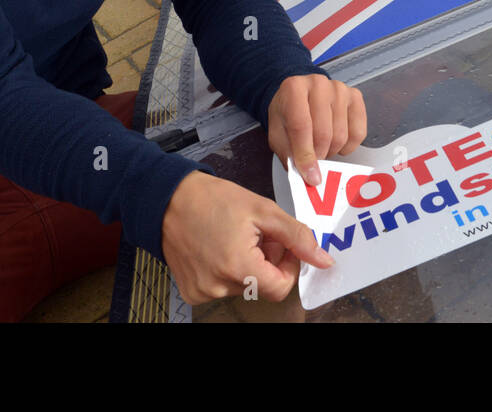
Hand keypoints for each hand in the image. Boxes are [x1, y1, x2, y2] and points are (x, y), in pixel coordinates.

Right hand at [160, 170, 332, 303]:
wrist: (168, 199)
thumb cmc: (212, 200)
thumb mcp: (263, 210)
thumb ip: (297, 237)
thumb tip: (323, 260)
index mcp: (239, 267)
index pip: (281, 287)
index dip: (288, 266)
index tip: (282, 246)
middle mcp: (219, 286)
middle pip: (262, 286)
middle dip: (268, 262)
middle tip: (257, 235)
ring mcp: (203, 292)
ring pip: (244, 287)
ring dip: (249, 266)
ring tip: (236, 238)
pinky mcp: (192, 292)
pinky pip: (223, 288)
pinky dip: (228, 271)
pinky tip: (220, 248)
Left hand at [268, 73, 366, 185]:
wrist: (300, 96)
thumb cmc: (288, 115)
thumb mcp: (278, 134)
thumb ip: (290, 154)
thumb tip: (309, 175)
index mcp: (293, 89)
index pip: (301, 126)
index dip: (306, 154)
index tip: (310, 176)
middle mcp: (318, 83)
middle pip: (324, 133)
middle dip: (319, 155)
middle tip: (313, 160)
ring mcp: (340, 89)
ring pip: (341, 135)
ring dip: (331, 150)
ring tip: (322, 147)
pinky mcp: (355, 97)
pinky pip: (358, 132)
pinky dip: (348, 146)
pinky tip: (337, 141)